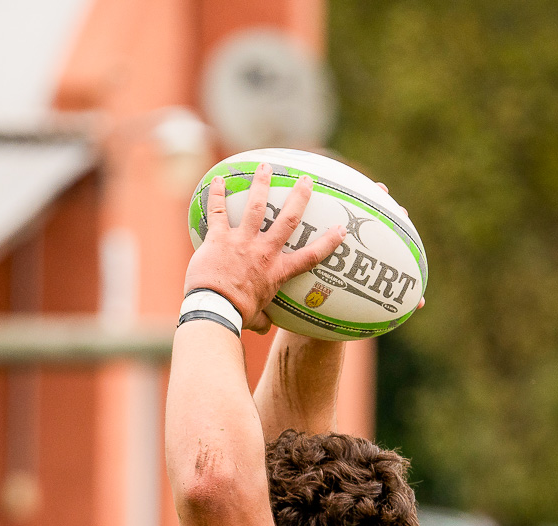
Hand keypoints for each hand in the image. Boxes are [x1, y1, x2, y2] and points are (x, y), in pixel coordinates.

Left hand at [187, 164, 345, 331]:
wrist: (216, 310)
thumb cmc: (237, 315)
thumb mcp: (257, 318)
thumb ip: (263, 318)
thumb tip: (264, 326)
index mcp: (278, 271)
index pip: (310, 255)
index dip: (328, 242)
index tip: (342, 229)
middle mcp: (264, 252)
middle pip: (288, 219)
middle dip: (299, 197)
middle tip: (305, 180)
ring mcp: (242, 242)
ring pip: (256, 207)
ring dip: (262, 184)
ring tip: (266, 166)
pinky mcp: (219, 238)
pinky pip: (218, 211)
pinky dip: (217, 194)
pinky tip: (218, 179)